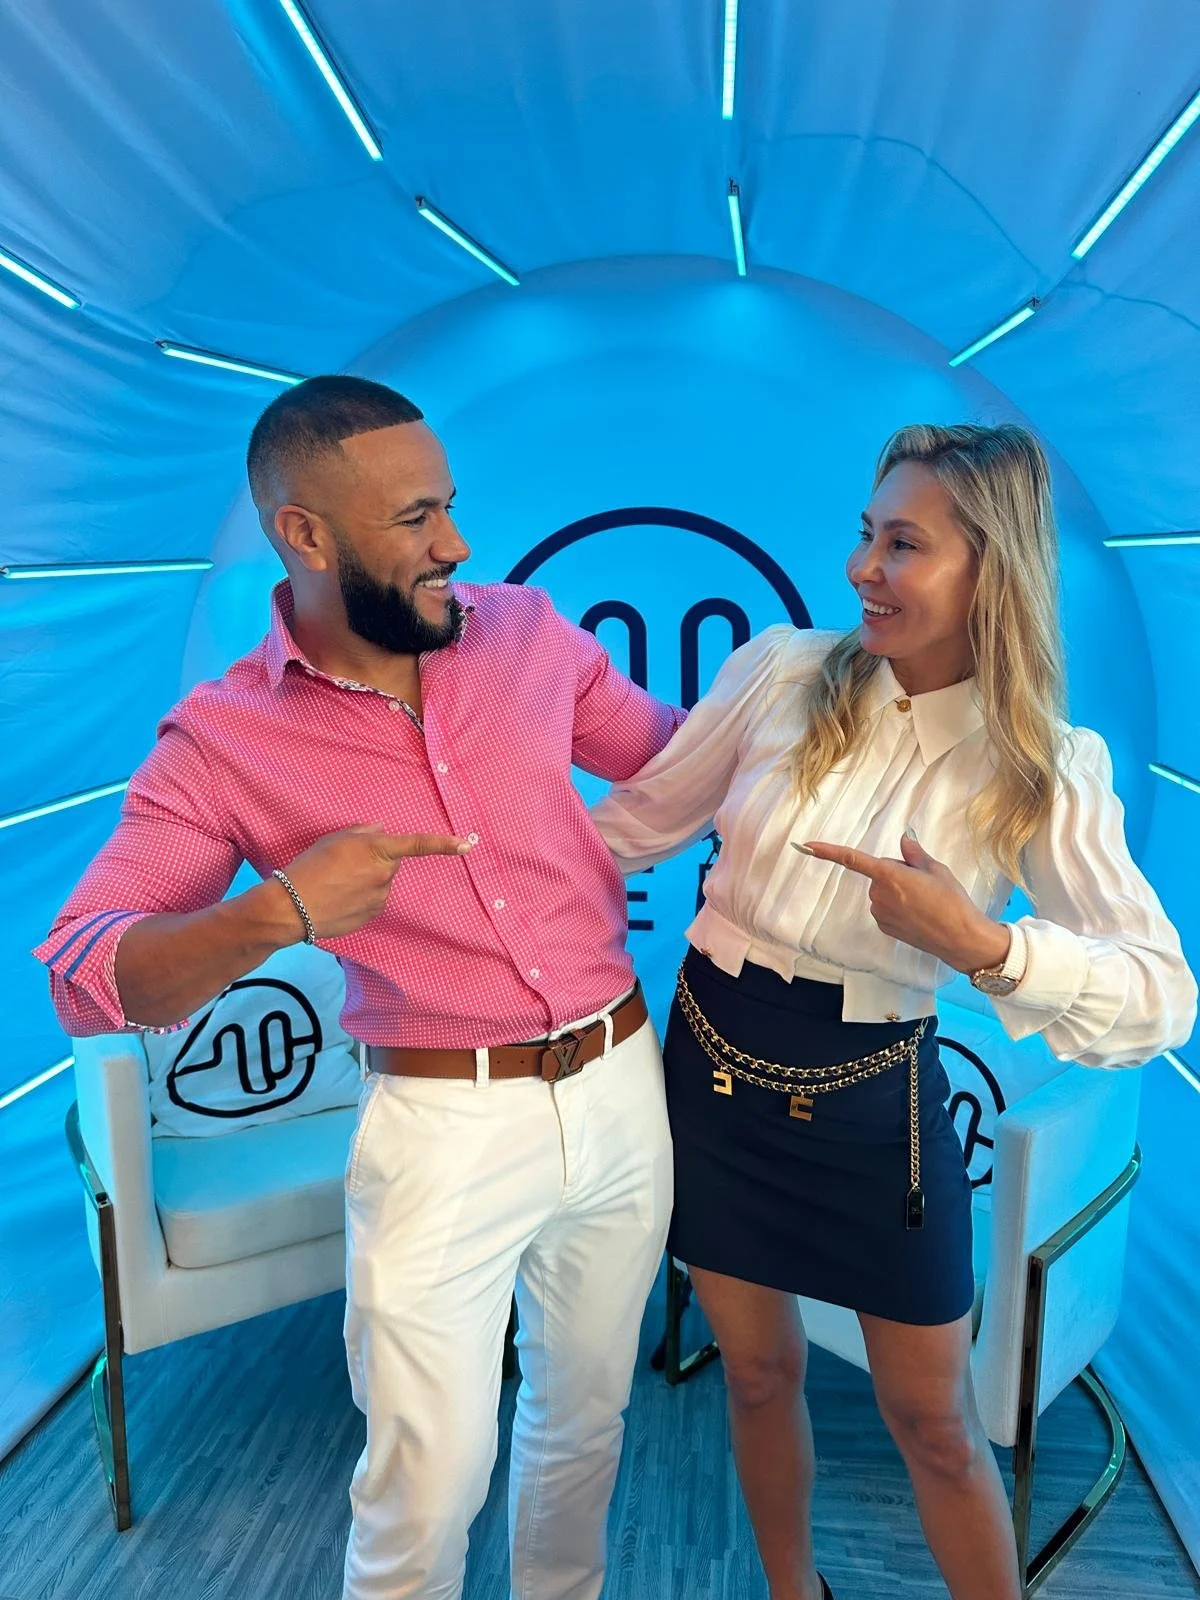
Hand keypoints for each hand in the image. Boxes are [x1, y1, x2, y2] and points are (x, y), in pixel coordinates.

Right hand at [278, 823, 471, 938]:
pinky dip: (359, 898)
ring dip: (366, 881)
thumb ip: (364, 833)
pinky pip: (372, 901)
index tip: (467, 845)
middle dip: (375, 861)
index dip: (444, 844)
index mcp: (377, 849)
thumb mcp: (334, 839)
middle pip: (391, 863)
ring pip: (381, 883)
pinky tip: (338, 898)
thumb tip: (381, 832)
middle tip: (344, 864)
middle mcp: (385, 874)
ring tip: (336, 883)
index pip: (417, 844)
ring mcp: (380, 898)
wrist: (291, 906)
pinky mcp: (372, 915)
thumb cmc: (310, 866)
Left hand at [798, 829, 1009, 972]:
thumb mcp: (936, 869)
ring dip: (899, 891)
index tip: (807, 846)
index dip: (828, 852)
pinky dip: (900, 906)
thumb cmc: (952, 901)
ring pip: (884, 891)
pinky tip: (920, 913)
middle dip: (898, 873)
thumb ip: (914, 854)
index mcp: (888, 875)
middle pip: (881, 873)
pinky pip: (887, 908)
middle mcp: (878, 895)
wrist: (960, 938)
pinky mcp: (885, 927)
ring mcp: (880, 913)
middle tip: (924, 883)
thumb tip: (904, 839)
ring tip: (926, 900)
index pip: (852, 860)